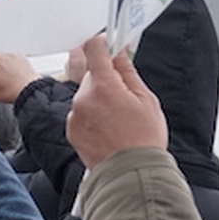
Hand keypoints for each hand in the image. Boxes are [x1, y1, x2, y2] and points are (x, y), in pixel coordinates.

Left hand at [66, 34, 167, 170]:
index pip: (95, 49)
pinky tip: (109, 129)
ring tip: (118, 119)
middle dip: (107, 79)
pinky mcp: (71, 130)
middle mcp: (83, 98)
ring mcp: (74, 116)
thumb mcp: (146, 100)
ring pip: (86, 94)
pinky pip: (81, 112)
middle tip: (126, 95)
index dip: (105, 44)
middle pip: (92, 74)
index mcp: (104, 87)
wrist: (130, 175)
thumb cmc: (144, 140)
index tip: (112, 47)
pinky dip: (92, 115)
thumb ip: (128, 72)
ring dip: (99, 99)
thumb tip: (120, 53)